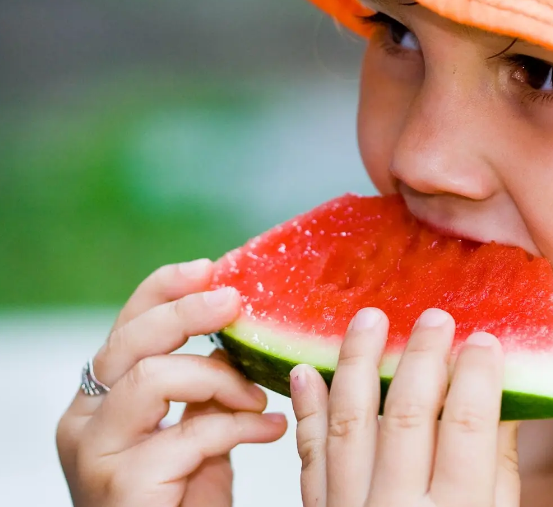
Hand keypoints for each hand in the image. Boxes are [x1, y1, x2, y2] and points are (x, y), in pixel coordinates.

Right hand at [56, 260, 287, 506]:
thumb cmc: (183, 500)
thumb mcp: (193, 431)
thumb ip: (201, 388)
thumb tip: (235, 338)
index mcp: (98, 401)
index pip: (124, 327)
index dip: (165, 290)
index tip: (209, 267)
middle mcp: (84, 421)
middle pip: (131, 341)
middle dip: (188, 312)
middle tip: (235, 301)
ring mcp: (95, 453)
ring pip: (153, 376)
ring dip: (219, 379)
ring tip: (257, 397)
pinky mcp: (122, 483)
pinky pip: (190, 432)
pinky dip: (239, 426)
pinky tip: (269, 429)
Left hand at [291, 307, 520, 506]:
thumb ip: (499, 470)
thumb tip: (504, 401)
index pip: (466, 429)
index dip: (476, 378)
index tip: (485, 338)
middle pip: (407, 416)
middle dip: (422, 358)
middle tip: (435, 315)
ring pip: (350, 424)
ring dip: (358, 364)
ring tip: (369, 318)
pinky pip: (309, 456)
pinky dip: (307, 411)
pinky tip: (308, 371)